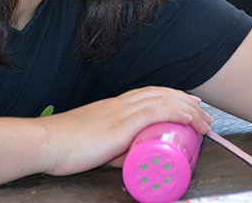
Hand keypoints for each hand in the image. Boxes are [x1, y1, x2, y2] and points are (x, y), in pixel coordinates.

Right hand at [39, 86, 212, 175]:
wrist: (46, 143)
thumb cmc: (65, 147)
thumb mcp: (97, 146)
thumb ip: (116, 149)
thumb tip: (133, 157)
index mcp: (113, 106)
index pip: (150, 94)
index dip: (172, 97)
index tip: (189, 104)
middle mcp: (120, 104)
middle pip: (161, 94)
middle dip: (186, 102)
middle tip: (204, 114)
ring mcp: (120, 111)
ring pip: (162, 100)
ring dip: (188, 108)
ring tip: (204, 120)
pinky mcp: (120, 123)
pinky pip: (154, 112)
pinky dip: (175, 112)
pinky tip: (189, 118)